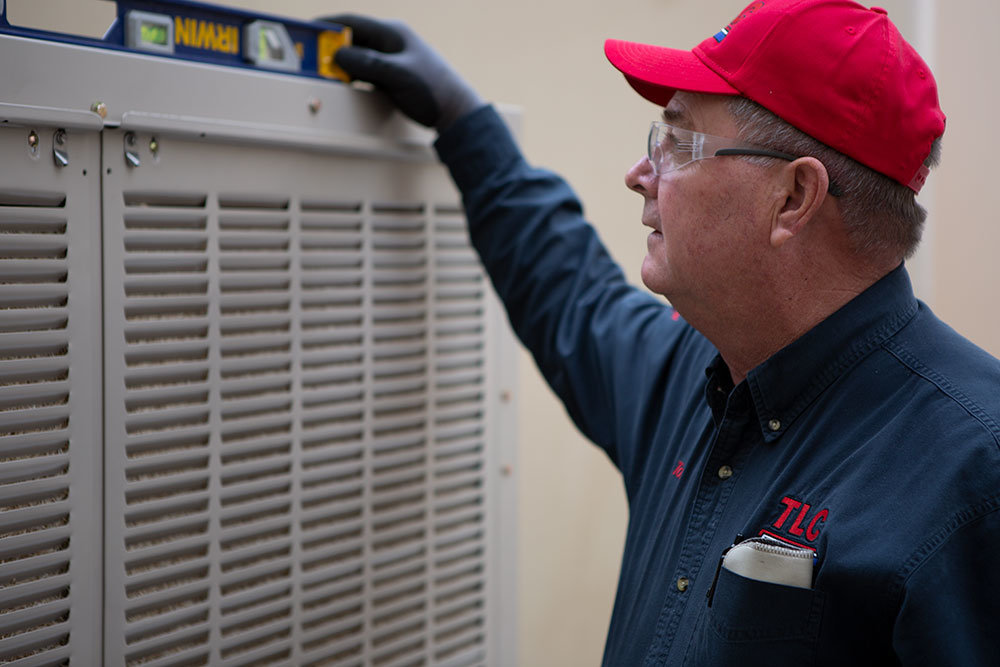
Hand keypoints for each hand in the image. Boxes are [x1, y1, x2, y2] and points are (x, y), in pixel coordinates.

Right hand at [320, 14, 483, 130]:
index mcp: (393, 32)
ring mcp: (393, 59)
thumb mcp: (396, 75)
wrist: (456, 112)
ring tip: (324, 72)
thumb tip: (337, 54)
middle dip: (331, 47)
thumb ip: (367, 63)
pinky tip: (345, 83)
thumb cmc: (433, 90)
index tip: (307, 31)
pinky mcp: (394, 75)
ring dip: (342, 63)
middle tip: (311, 57)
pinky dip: (353, 75)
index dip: (327, 25)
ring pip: (359, 56)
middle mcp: (392, 42)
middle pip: (353, 39)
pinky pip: (367, 71)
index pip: (352, 22)